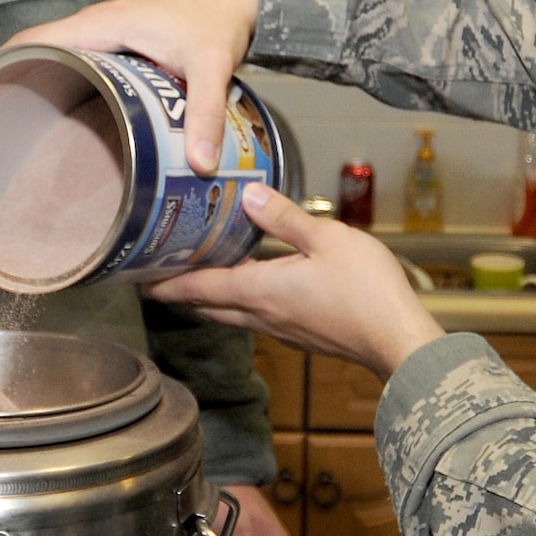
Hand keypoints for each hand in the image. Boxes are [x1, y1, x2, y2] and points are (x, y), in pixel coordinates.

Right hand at [14, 0, 259, 173]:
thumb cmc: (221, 19)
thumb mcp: (211, 68)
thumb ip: (205, 115)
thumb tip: (199, 164)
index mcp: (101, 25)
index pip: (31, 41)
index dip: (1, 68)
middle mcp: (99, 28)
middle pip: (41, 56)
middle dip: (20, 88)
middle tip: (4, 136)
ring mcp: (111, 37)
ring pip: (65, 64)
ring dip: (48, 90)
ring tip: (32, 137)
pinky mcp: (127, 47)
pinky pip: (88, 67)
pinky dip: (77, 89)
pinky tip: (80, 123)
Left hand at [151, 185, 444, 380]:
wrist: (397, 340)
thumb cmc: (366, 290)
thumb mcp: (327, 239)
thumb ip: (285, 218)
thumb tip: (249, 195)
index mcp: (260, 291)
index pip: (198, 288)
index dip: (166, 283)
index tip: (138, 278)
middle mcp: (262, 315)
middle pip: (207, 306)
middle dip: (179, 292)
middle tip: (157, 275)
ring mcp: (281, 329)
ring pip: (229, 314)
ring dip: (207, 298)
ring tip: (196, 276)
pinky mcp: (300, 334)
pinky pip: (255, 318)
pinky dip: (237, 303)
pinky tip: (249, 288)